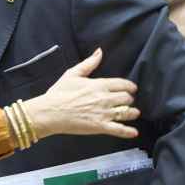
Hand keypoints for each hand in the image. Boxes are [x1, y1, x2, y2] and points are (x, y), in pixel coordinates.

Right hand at [23, 48, 139, 139]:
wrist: (50, 112)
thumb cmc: (59, 93)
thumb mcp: (72, 74)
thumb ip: (88, 63)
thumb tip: (99, 52)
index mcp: (99, 84)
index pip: (122, 84)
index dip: (129, 86)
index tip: (132, 88)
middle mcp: (105, 98)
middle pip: (126, 98)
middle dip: (128, 99)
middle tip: (128, 100)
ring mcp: (103, 113)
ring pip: (126, 112)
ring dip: (132, 112)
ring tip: (134, 113)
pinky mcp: (100, 126)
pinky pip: (119, 129)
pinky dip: (128, 131)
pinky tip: (134, 132)